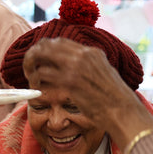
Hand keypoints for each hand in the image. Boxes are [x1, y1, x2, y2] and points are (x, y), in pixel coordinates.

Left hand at [22, 39, 152, 148]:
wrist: (123, 112)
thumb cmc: (114, 98)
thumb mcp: (104, 73)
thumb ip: (88, 66)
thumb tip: (70, 65)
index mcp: (91, 52)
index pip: (60, 41)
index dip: (45, 49)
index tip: (39, 59)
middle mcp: (82, 55)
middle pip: (46, 45)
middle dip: (33, 55)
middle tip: (29, 68)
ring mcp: (76, 67)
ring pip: (40, 58)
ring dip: (31, 69)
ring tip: (32, 80)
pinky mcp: (70, 82)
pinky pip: (43, 76)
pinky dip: (36, 82)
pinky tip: (37, 91)